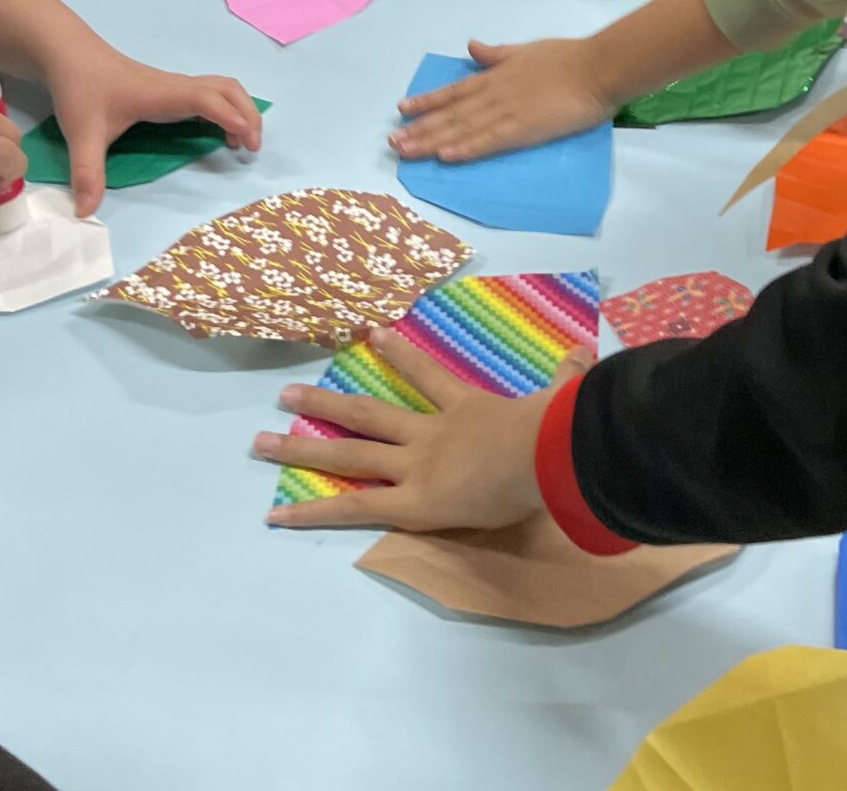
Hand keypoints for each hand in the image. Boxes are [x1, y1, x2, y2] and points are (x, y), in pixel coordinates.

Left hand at [44, 41, 262, 216]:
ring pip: (223, 88)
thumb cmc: (82, 90)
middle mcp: (175, 87)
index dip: (228, 115)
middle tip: (252, 147)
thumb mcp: (81, 134)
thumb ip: (87, 173)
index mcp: (161, 95)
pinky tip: (219, 131)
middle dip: (248, 114)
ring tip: (242, 141)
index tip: (245, 138)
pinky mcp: (171, 89)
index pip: (204, 99)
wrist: (73, 57)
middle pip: (227, 89)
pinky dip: (227, 108)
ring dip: (240, 109)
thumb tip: (86, 213)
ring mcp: (175, 86)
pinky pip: (211, 93)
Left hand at [260, 329, 582, 530]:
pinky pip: (352, 507)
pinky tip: (276, 514)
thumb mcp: (561, 400)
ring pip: (349, 452)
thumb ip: (567, 378)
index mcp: (467, 410)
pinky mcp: (411, 502)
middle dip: (325, 404)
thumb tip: (586, 353)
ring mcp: (415, 466)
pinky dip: (312, 510)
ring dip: (301, 446)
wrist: (544, 454)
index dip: (399, 354)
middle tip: (284, 394)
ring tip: (259, 442)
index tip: (372, 333)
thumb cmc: (554, 432)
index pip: (426, 377)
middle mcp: (430, 434)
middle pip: (368, 414)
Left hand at [390, 36, 615, 163]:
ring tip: (406, 151)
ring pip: (461, 128)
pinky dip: (466, 148)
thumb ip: (497, 54)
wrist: (595, 67)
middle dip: (420, 128)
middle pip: (450, 113)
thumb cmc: (566, 57)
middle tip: (392, 141)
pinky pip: (488, 141)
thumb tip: (473, 47)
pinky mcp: (522, 129)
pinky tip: (446, 156)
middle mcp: (494, 93)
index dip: (426, 100)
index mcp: (496, 75)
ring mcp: (506, 111)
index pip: (454, 90)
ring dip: (432, 140)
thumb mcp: (525, 49)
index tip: (402, 109)